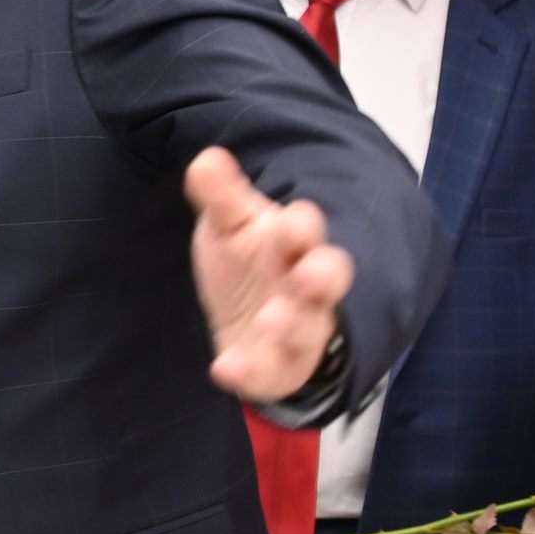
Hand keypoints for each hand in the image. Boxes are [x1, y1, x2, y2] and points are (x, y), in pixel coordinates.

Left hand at [185, 147, 355, 404]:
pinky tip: (224, 368)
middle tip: (311, 272)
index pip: (308, 230)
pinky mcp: (277, 368)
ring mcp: (297, 331)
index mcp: (295, 245)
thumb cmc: (250, 262)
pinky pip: (269, 374)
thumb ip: (222, 196)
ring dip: (291, 326)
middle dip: (322, 276)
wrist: (250, 320)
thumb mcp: (232, 225)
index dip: (302, 226)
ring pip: (305, 331)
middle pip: (327, 281)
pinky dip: (249, 372)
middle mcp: (305, 288)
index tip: (293, 221)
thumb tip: (207, 159)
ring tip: (270, 319)